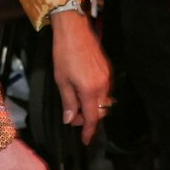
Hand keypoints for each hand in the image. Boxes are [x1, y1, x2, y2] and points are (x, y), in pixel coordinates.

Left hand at [50, 10, 111, 144]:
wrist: (74, 29)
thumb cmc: (63, 53)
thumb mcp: (61, 79)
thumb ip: (68, 101)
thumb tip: (70, 120)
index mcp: (90, 90)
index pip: (92, 118)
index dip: (88, 131)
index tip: (85, 141)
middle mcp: (103, 86)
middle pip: (100, 111)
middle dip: (88, 118)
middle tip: (73, 118)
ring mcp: (108, 77)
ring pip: (103, 101)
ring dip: (91, 107)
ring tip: (75, 104)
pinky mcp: (107, 69)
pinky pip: (104, 90)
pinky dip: (95, 96)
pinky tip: (83, 92)